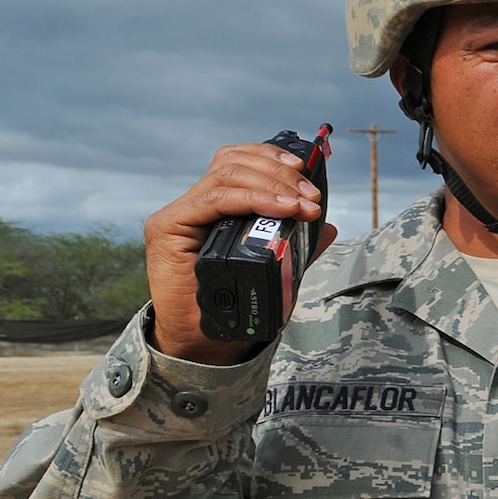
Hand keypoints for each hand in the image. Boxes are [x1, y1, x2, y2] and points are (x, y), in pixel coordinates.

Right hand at [144, 142, 333, 364]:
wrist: (203, 340)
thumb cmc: (235, 303)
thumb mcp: (275, 266)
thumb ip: (296, 243)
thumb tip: (329, 226)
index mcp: (216, 206)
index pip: (239, 162)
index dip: (273, 159)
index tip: (307, 174)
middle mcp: (195, 204)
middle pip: (234, 162)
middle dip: (280, 173)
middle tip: (312, 196)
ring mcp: (180, 213)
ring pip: (227, 174)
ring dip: (273, 185)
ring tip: (303, 205)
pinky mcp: (168, 227)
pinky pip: (214, 199)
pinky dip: (253, 199)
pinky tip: (282, 209)